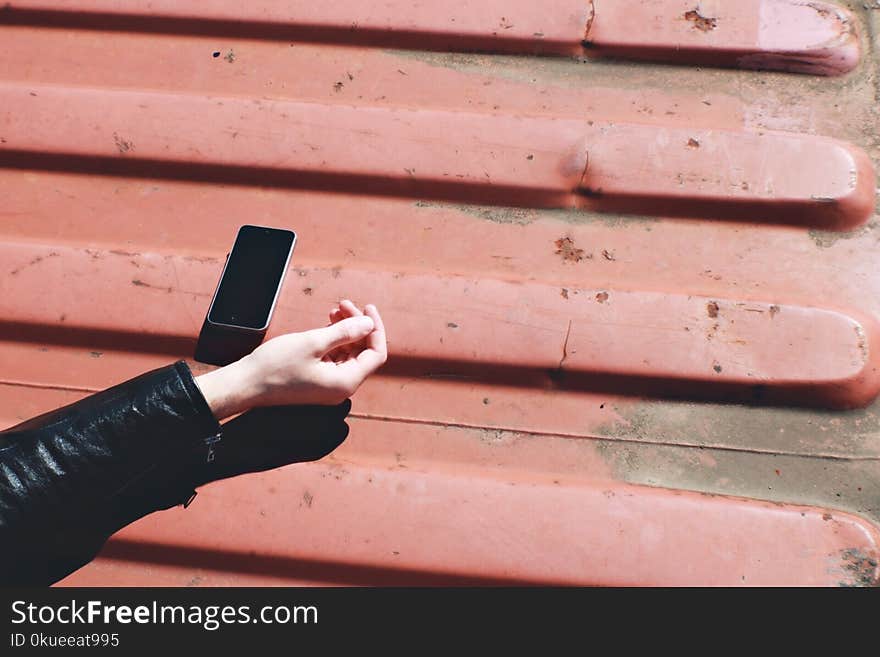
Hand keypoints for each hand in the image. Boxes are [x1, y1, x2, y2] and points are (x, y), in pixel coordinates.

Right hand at [195, 301, 386, 418]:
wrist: (246, 384)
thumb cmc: (275, 366)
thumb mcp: (312, 342)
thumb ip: (344, 332)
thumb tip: (368, 324)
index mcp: (345, 382)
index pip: (375, 354)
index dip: (375, 328)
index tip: (368, 307)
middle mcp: (341, 387)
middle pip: (363, 352)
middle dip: (357, 325)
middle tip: (344, 304)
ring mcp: (330, 384)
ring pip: (349, 352)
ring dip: (345, 330)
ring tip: (335, 309)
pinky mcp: (318, 379)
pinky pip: (335, 357)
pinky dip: (334, 339)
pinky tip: (328, 323)